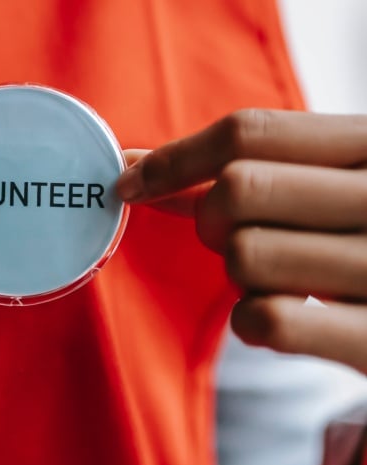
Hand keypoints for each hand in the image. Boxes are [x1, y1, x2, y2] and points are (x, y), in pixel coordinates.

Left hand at [118, 110, 366, 371]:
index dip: (174, 159)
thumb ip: (249, 168)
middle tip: (231, 239)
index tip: (131, 183)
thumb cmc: (360, 237)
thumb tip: (136, 169)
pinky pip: (268, 318)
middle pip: (237, 189)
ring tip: (275, 279)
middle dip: (210, 220)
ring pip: (244, 255)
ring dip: (238, 274)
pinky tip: (275, 319)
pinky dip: (251, 322)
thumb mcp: (328, 185)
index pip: (248, 131)